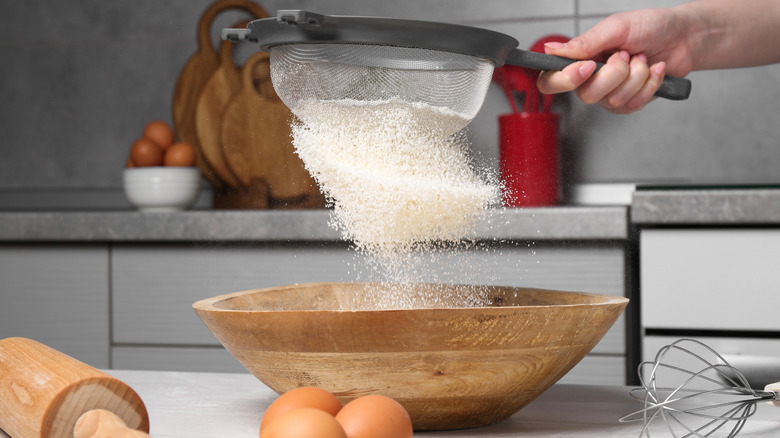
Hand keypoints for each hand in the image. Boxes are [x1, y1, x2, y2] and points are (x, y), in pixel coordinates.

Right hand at [536, 8, 693, 113]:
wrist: (682, 36)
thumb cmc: (649, 26)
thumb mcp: (615, 27)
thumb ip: (584, 42)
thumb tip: (551, 48)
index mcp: (579, 60)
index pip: (551, 81)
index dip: (565, 80)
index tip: (588, 66)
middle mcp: (590, 80)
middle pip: (587, 95)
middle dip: (615, 74)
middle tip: (626, 55)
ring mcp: (609, 95)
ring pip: (614, 100)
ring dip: (636, 76)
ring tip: (642, 59)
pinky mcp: (629, 103)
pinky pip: (634, 104)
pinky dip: (649, 83)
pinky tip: (653, 70)